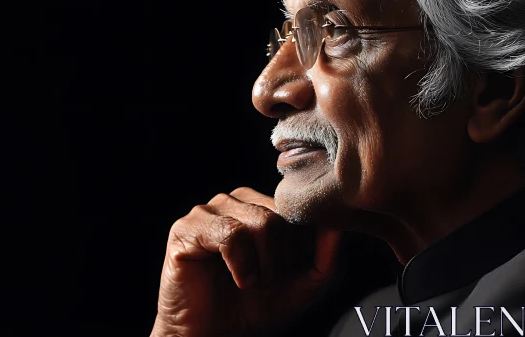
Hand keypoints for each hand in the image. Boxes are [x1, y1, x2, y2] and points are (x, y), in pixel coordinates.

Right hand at [151, 187, 342, 336]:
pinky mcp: (186, 228)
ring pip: (259, 222)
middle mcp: (234, 201)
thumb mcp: (302, 285)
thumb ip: (324, 257)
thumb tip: (338, 226)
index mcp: (260, 206)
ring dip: (263, 264)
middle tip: (268, 281)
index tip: (291, 271)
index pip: (295, 206)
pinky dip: (241, 264)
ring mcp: (208, 211)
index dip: (301, 243)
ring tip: (252, 282)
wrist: (213, 336)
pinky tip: (239, 279)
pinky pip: (230, 234)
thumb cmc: (253, 309)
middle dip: (282, 258)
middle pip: (279, 215)